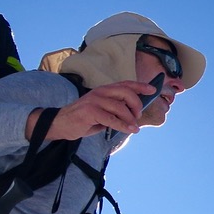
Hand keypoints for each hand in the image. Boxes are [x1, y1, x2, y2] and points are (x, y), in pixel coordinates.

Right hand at [26, 80, 161, 140]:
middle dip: (137, 104)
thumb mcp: (102, 111)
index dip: (140, 86)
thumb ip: (116, 109)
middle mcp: (100, 92)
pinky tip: (129, 130)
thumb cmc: (84, 119)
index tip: (153, 89)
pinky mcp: (90, 112)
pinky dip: (123, 125)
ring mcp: (94, 101)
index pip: (125, 84)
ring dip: (131, 118)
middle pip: (126, 93)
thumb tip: (135, 113)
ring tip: (134, 127)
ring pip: (120, 107)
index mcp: (104, 90)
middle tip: (138, 115)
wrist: (61, 124)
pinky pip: (111, 119)